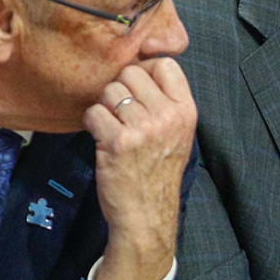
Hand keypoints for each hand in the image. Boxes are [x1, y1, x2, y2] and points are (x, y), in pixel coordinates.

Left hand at [83, 56, 196, 279]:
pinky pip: (94, 112)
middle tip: (121, 113)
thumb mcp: (177, 133)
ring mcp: (144, 129)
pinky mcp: (118, 142)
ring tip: (112, 128)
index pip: (165, 64)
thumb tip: (138, 67)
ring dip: (104, 107)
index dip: (146, 70)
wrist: (147, 215)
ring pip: (110, 90)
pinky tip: (102, 139)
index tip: (138, 88)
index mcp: (186, 111)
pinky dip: (92, 124)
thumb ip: (165, 102)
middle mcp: (168, 116)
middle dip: (121, 89)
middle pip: (132, 72)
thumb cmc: (157, 172)